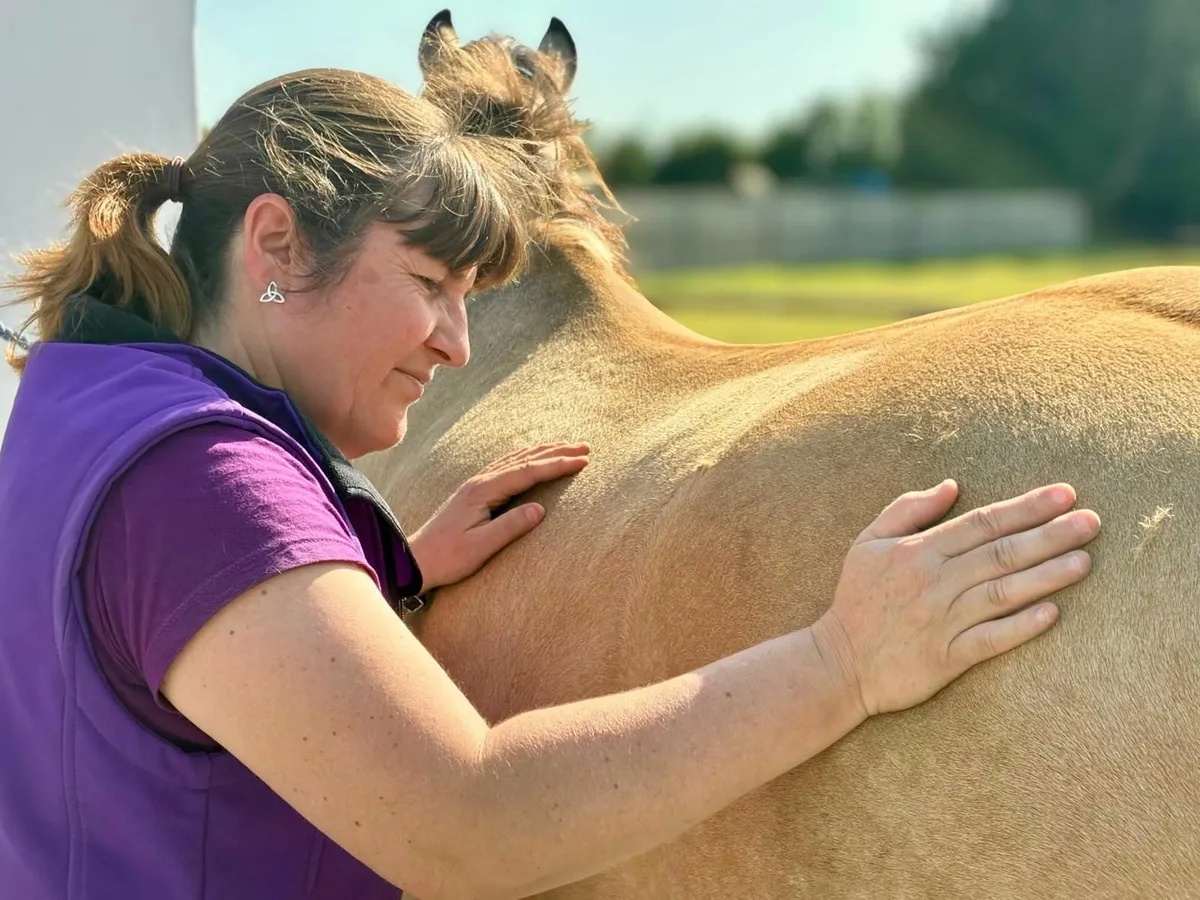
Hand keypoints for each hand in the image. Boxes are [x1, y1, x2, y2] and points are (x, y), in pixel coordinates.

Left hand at [409, 443, 589, 591]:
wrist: (415, 560)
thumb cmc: (447, 557)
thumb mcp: (481, 547)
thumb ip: (511, 526)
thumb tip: (541, 509)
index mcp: (483, 491)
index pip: (528, 472)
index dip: (557, 465)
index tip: (582, 461)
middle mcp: (480, 482)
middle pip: (524, 459)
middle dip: (556, 451)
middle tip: (585, 447)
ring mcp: (476, 485)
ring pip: (515, 460)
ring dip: (542, 452)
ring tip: (566, 447)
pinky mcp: (474, 493)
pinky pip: (506, 467)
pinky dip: (526, 460)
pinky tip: (532, 460)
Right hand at [810, 480, 1099, 717]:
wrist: (838, 663)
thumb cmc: (856, 600)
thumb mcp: (868, 543)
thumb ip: (908, 509)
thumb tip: (952, 485)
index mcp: (918, 551)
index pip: (982, 522)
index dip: (1025, 507)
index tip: (1065, 494)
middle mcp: (934, 582)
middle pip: (1001, 553)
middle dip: (1050, 534)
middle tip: (1092, 521)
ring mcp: (942, 620)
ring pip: (1002, 592)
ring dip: (1046, 576)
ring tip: (1085, 560)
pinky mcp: (947, 657)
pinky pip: (990, 639)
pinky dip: (1020, 626)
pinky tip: (1052, 614)